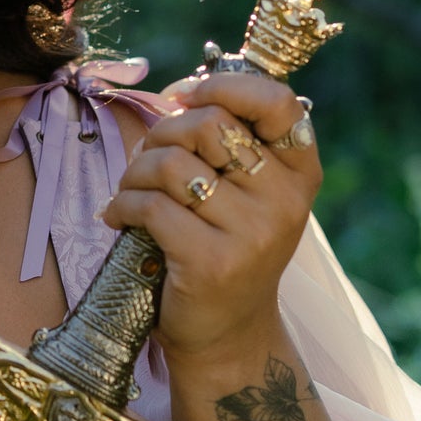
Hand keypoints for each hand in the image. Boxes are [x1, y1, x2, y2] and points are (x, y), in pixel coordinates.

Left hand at [100, 72, 320, 367]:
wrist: (227, 335)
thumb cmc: (226, 249)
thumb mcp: (248, 195)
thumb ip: (231, 143)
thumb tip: (181, 92)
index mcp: (300, 174)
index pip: (278, 102)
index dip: (225, 86)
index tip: (186, 96)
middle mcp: (285, 201)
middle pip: (209, 124)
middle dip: (161, 133)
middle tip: (146, 159)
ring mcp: (252, 234)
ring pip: (171, 163)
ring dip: (135, 172)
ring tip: (130, 192)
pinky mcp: (211, 262)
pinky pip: (150, 206)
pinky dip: (122, 206)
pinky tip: (120, 219)